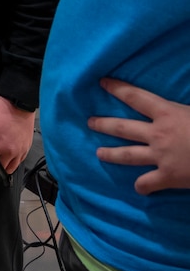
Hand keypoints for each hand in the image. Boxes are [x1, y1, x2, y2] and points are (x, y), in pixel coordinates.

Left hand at [0, 94, 34, 173]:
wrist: (15, 103)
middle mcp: (10, 151)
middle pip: (2, 168)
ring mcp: (20, 150)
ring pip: (13, 167)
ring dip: (6, 166)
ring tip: (0, 163)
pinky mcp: (27, 146)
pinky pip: (21, 160)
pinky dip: (15, 161)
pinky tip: (10, 158)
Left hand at [88, 78, 189, 193]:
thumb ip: (184, 106)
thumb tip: (182, 103)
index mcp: (167, 112)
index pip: (136, 97)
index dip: (118, 88)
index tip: (102, 82)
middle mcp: (157, 134)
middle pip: (122, 128)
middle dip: (103, 124)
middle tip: (90, 122)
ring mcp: (160, 156)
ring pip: (127, 155)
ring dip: (110, 154)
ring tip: (98, 154)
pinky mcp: (167, 177)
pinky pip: (147, 183)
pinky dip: (142, 186)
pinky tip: (139, 188)